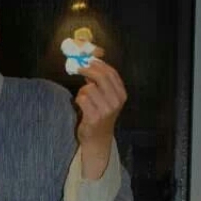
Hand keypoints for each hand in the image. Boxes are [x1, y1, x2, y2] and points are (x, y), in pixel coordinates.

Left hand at [74, 60, 126, 178]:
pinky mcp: (94, 117)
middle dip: (87, 70)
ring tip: (84, 98)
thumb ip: (102, 83)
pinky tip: (81, 106)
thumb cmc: (101, 116)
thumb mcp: (107, 98)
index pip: (111, 73)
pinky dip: (78, 100)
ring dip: (82, 90)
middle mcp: (116, 101)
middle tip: (78, 68)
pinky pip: (81, 99)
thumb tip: (90, 64)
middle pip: (101, 77)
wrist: (98, 139)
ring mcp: (106, 110)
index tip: (88, 60)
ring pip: (89, 88)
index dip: (98, 64)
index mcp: (121, 95)